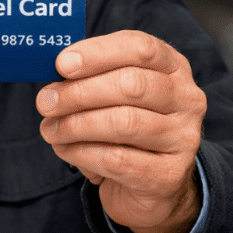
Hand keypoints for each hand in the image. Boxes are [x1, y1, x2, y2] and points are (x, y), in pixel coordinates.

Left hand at [36, 30, 205, 232]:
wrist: (149, 185)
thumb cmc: (123, 128)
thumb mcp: (112, 95)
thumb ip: (89, 79)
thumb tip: (52, 78)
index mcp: (172, 67)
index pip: (141, 48)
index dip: (98, 53)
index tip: (61, 64)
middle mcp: (187, 99)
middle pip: (131, 84)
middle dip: (79, 92)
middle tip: (45, 102)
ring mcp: (184, 137)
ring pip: (124, 122)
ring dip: (76, 125)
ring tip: (50, 130)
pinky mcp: (170, 174)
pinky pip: (118, 160)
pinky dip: (82, 153)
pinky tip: (65, 150)